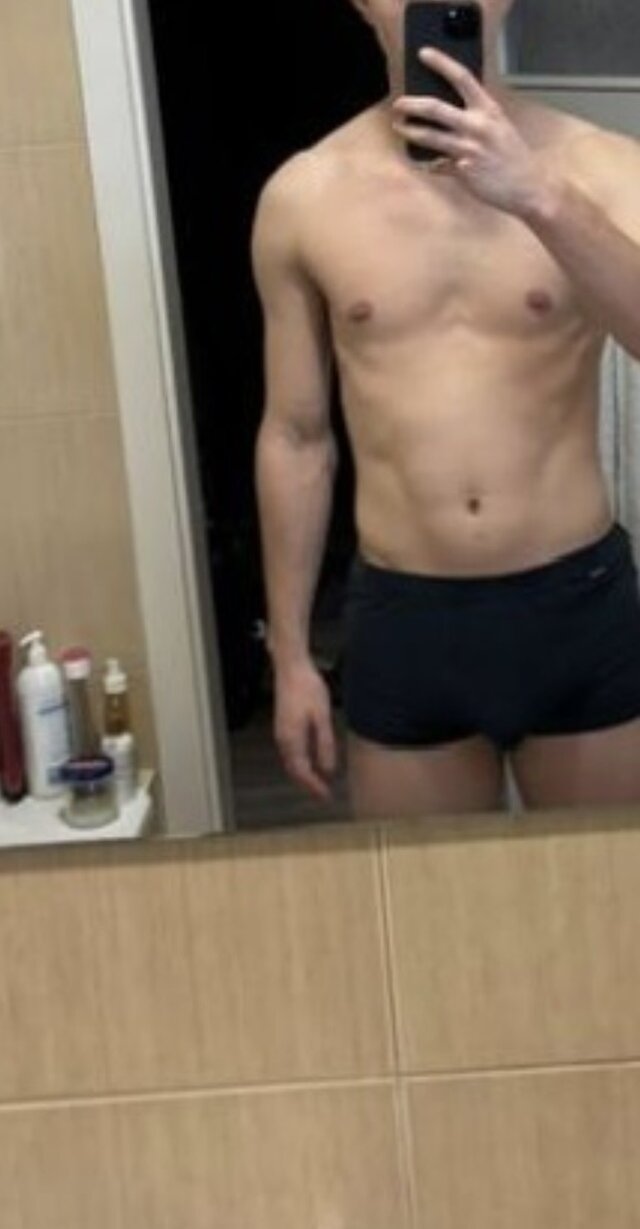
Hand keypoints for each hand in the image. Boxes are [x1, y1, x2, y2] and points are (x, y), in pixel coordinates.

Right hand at [273, 659, 337, 800]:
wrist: (291, 667)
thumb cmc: (307, 688)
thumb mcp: (322, 717)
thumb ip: (325, 744)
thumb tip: (328, 769)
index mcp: (292, 739)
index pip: (302, 771)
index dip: (314, 786)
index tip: (326, 796)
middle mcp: (283, 739)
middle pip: (294, 769)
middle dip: (308, 784)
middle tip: (322, 794)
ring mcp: (281, 732)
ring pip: (291, 761)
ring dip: (303, 774)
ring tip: (318, 782)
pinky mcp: (283, 725)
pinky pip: (290, 752)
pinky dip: (300, 762)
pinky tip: (310, 760)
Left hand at [392, 48, 550, 215]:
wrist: (527, 188)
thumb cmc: (513, 157)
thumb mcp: (500, 128)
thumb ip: (479, 118)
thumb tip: (452, 113)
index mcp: (489, 110)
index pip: (462, 78)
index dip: (441, 63)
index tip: (424, 54)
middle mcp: (478, 126)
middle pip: (436, 108)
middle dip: (411, 104)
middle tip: (398, 104)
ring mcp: (469, 150)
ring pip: (430, 137)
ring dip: (410, 131)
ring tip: (399, 127)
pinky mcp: (463, 171)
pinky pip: (438, 165)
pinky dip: (430, 164)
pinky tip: (426, 163)